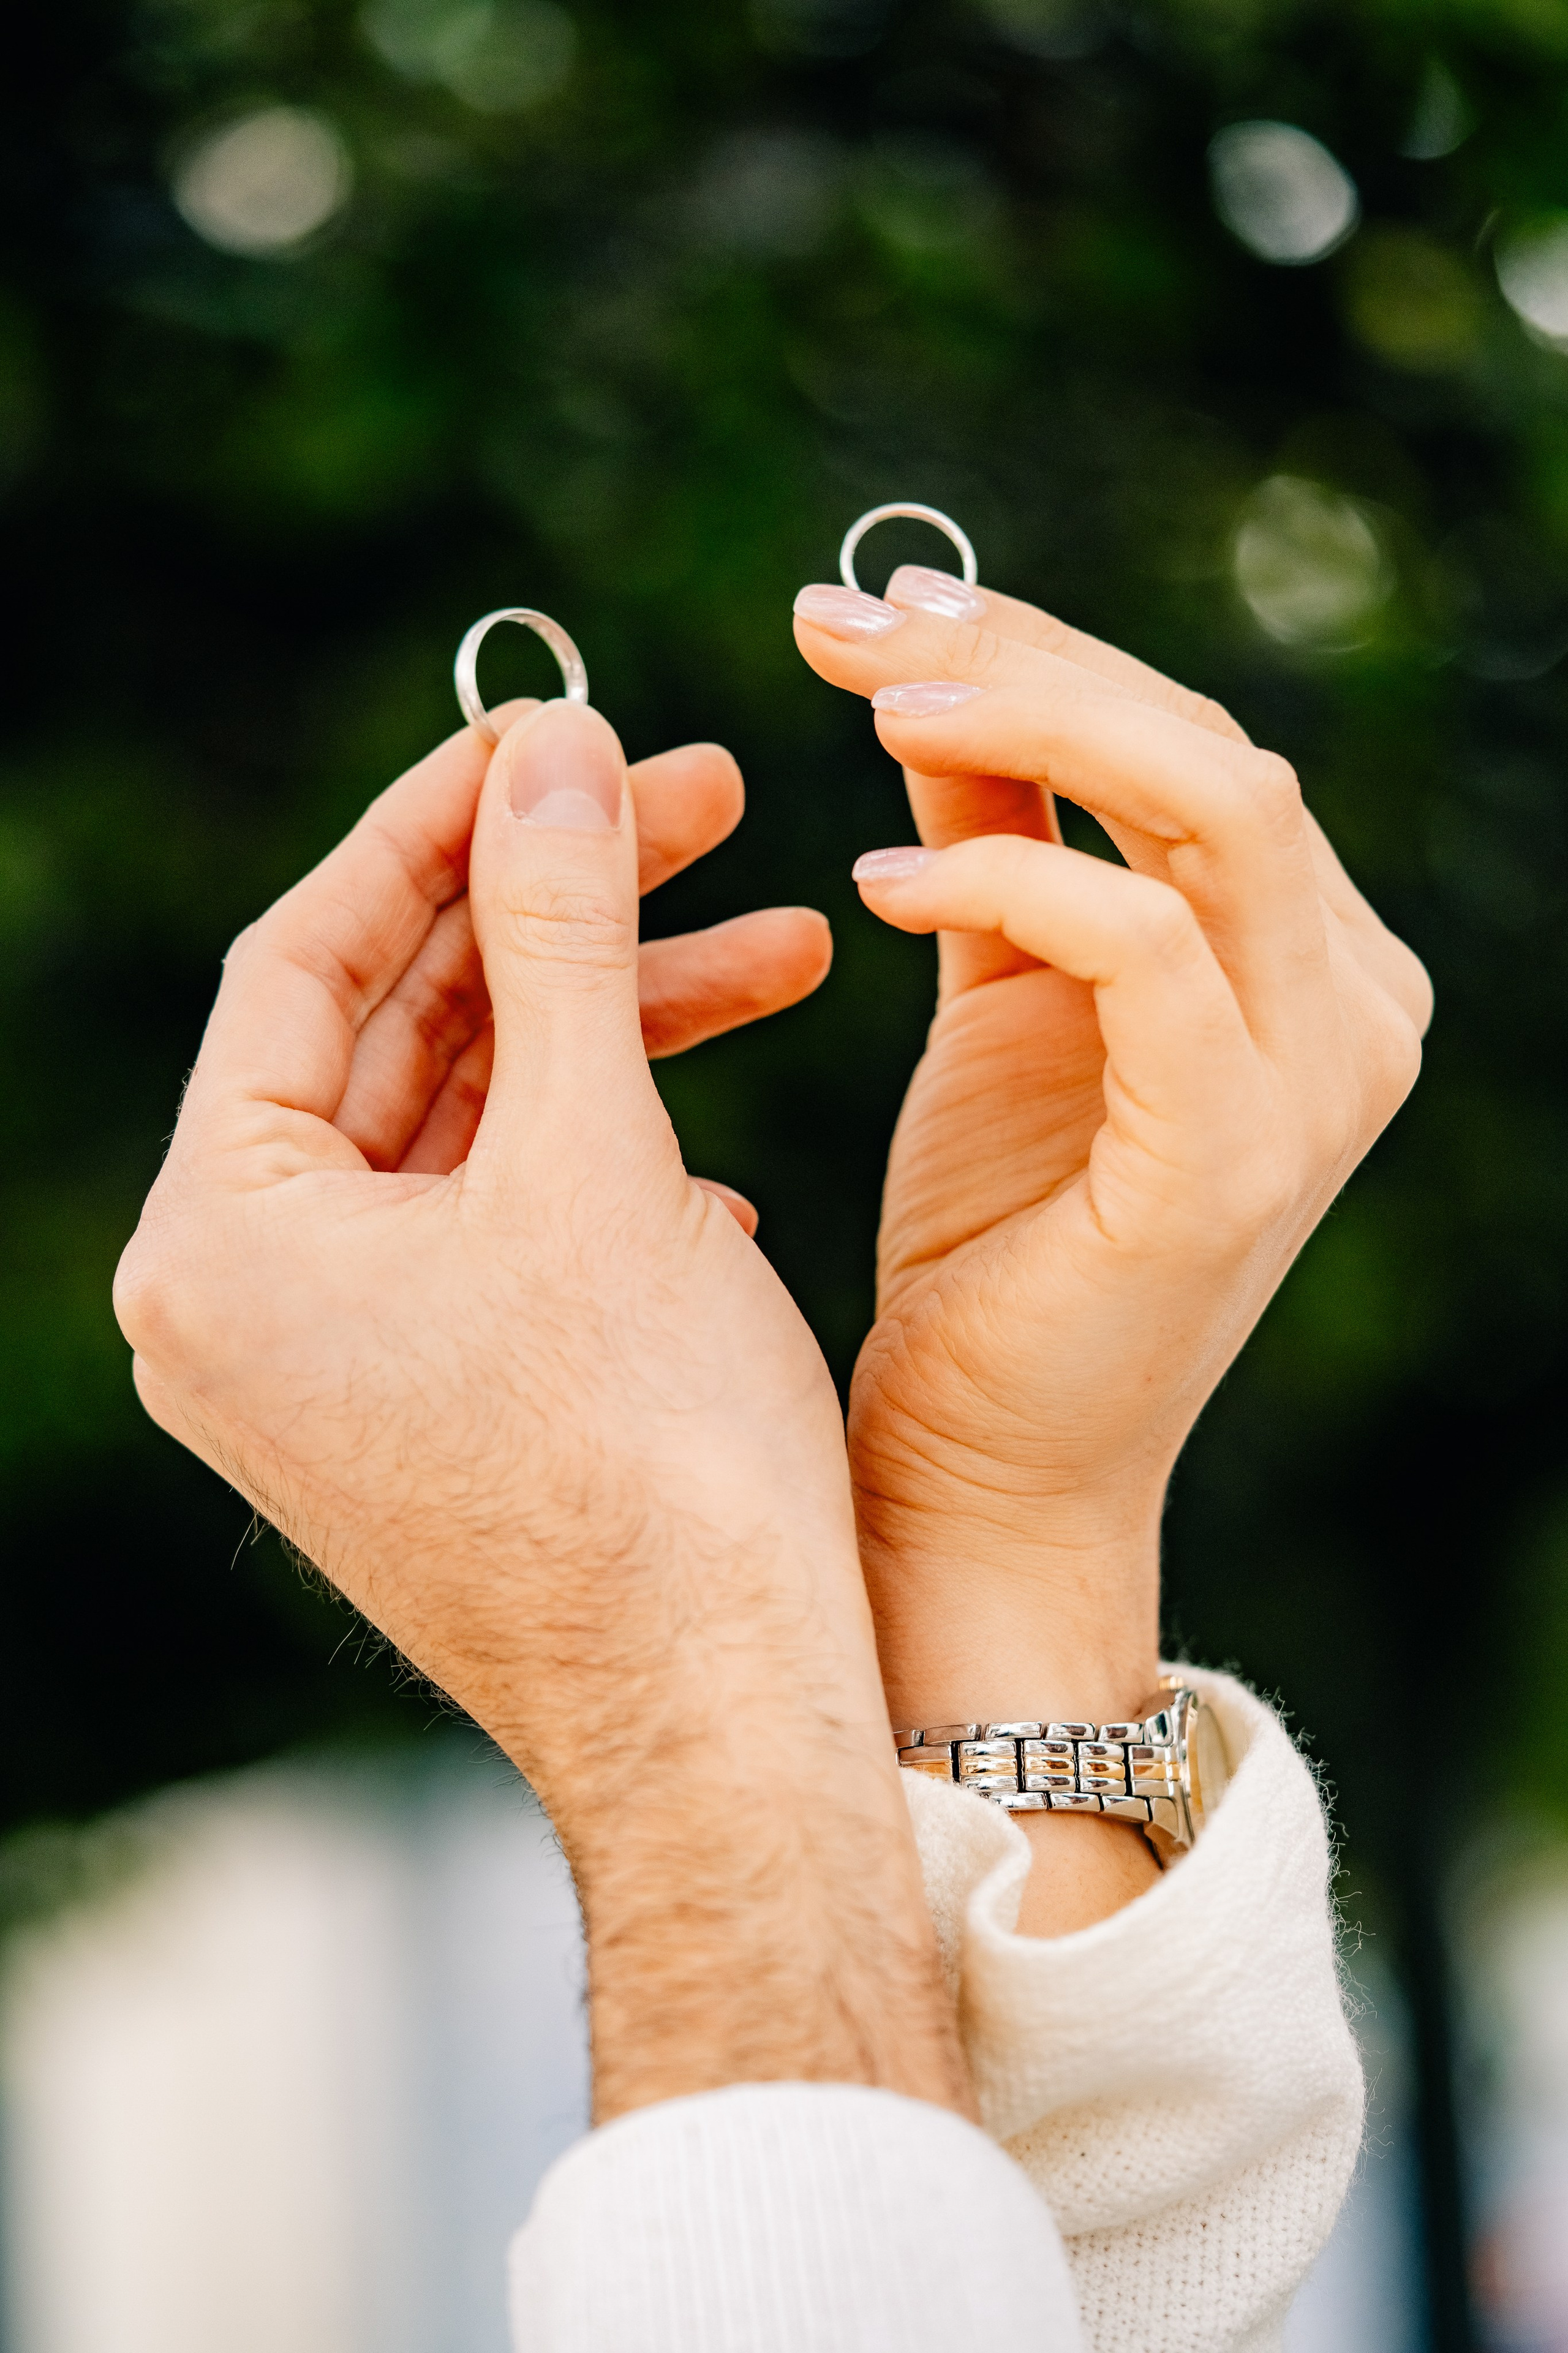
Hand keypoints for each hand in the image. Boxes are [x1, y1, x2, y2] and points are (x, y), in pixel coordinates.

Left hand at [114, 698, 967, 2117]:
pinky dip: (603, 1168)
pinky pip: (496, 1239)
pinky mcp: (426, 1417)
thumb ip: (561, 931)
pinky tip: (715, 1170)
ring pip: (468, 1137)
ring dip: (618, 1036)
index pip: (310, 958)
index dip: (442, 822)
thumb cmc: (650, 1459)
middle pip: (400, 1037)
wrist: (725, 1724)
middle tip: (705, 801)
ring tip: (785, 954)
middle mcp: (243, 1311)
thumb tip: (556, 749)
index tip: (561, 730)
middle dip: (561, 915)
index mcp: (221, 1242)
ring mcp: (334, 1373)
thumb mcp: (595, 1154)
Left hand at [792, 573, 1429, 1916]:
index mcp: (1305, 962)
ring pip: (1210, 807)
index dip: (1035, 650)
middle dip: (1021, 660)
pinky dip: (1010, 885)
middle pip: (1210, 747)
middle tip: (843, 622)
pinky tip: (875, 886)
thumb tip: (933, 675)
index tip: (866, 605)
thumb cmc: (989, 1239)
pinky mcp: (1235, 1158)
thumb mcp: (994, 1000)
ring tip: (861, 700)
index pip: (1192, 744)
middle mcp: (1350, 1006)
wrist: (985, 1468)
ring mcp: (1316, 1083)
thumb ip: (996, 838)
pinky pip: (1142, 950)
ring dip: (1025, 729)